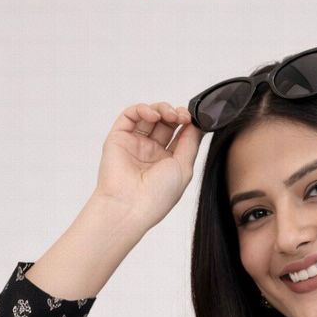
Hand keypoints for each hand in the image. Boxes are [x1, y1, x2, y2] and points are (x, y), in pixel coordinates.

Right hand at [94, 101, 203, 231]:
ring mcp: (134, 144)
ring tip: (170, 115)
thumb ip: (191, 143)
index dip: (186, 123)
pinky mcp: (118, 138)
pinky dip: (142, 109)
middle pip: (164, 122)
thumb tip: (197, 123)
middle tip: (182, 116)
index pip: (178, 134)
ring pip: (148, 116)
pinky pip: (130, 115)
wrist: (130, 206)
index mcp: (167, 162)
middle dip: (175, 114)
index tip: (193, 120)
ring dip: (162, 109)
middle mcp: (150, 152)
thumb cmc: (157, 196)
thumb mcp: (184, 168)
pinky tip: (153, 116)